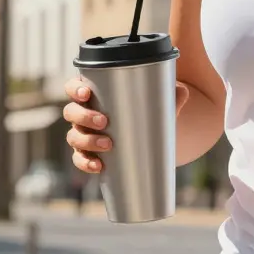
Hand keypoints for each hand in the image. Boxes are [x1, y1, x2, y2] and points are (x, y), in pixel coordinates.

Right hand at [63, 76, 189, 173]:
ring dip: (87, 141)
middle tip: (104, 121)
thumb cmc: (145, 113)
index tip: (86, 93)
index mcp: (94, 95)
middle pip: (72, 112)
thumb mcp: (158, 104)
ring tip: (108, 144)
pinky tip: (98, 166)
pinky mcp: (88, 154)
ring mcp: (84, 135)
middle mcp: (84, 114)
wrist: (147, 138)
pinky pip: (79, 159)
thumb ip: (170, 96)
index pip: (74, 87)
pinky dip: (86, 163)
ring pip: (74, 137)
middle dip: (84, 117)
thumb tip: (181, 91)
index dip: (74, 89)